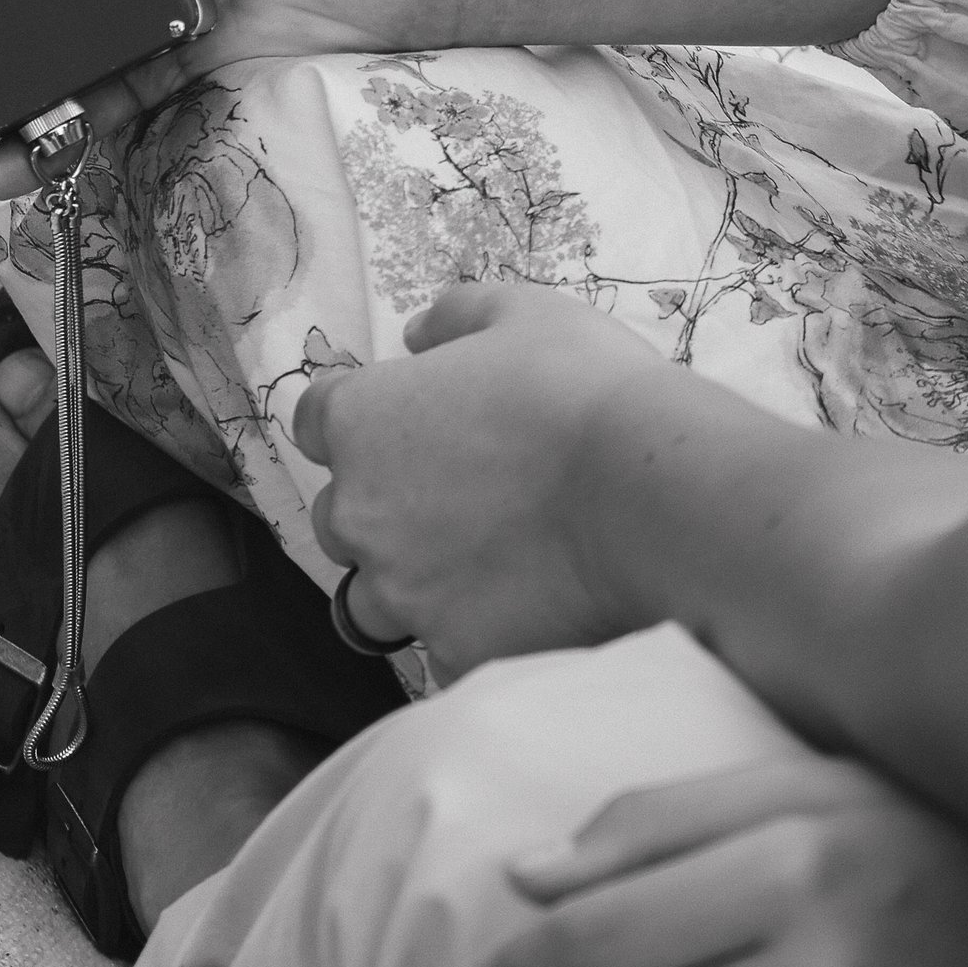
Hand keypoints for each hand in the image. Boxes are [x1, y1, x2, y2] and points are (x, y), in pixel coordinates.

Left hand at [292, 283, 686, 671]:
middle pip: (338, 517)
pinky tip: (523, 611)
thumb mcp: (521, 314)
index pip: (315, 422)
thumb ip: (455, 317)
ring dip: (411, 584)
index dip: (359, 422)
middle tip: (461, 498)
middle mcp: (360, 512)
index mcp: (360, 421)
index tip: (409, 425)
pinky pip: (441, 652)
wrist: (652, 493)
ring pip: (373, 599)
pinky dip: (469, 635)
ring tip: (485, 567)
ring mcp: (402, 590)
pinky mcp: (453, 648)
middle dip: (382, 509)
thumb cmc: (583, 389)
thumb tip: (418, 335)